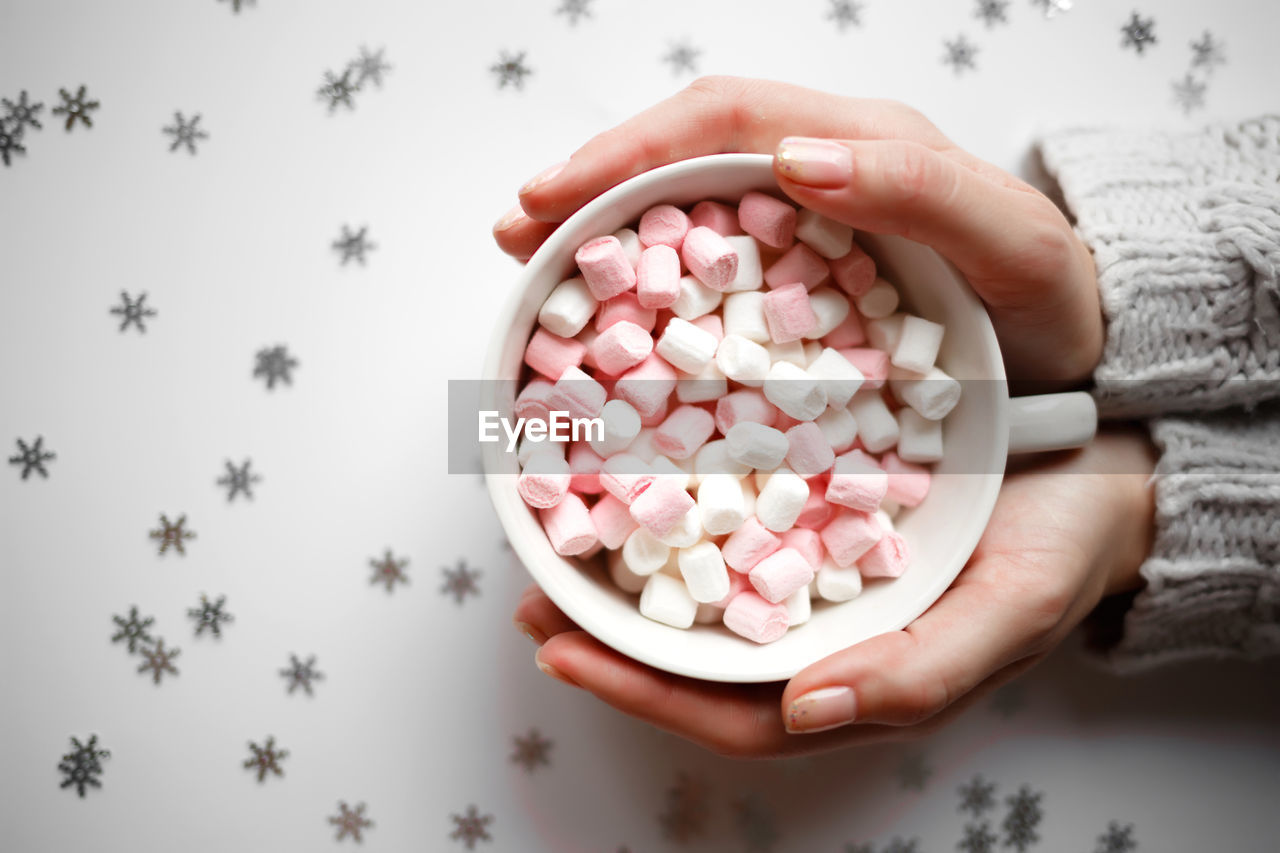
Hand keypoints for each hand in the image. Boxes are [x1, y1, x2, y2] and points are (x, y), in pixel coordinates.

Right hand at [493, 76, 1102, 387]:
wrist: (1084, 352)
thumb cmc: (1052, 302)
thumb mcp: (1013, 244)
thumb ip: (921, 189)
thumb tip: (794, 160)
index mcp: (859, 144)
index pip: (721, 119)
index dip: (627, 151)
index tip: (552, 198)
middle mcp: (820, 175)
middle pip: (680, 153)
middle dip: (589, 184)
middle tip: (516, 230)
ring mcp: (805, 227)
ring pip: (681, 204)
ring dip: (601, 228)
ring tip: (533, 264)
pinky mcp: (798, 280)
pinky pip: (705, 265)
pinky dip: (644, 281)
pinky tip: (608, 314)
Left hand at [513, 427, 1155, 757]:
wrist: (1105, 473)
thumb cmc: (1061, 551)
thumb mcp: (1011, 612)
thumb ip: (918, 671)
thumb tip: (805, 715)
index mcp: (850, 670)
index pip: (726, 708)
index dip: (640, 689)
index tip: (559, 649)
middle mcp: (819, 629)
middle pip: (693, 654)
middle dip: (607, 633)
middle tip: (529, 594)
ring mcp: (815, 573)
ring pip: (706, 591)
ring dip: (631, 567)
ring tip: (558, 532)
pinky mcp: (822, 512)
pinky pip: (736, 517)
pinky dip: (683, 502)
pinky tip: (644, 464)